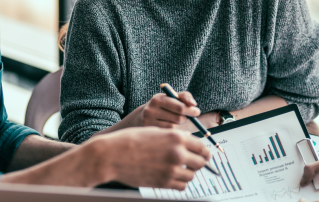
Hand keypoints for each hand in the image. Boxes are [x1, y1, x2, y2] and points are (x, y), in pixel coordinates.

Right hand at [97, 127, 211, 189]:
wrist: (114, 154)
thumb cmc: (133, 139)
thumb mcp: (157, 131)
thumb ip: (174, 138)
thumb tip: (189, 143)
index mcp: (176, 137)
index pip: (202, 147)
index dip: (204, 151)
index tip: (203, 153)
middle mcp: (177, 153)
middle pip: (201, 162)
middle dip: (199, 161)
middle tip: (193, 160)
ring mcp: (171, 170)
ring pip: (192, 176)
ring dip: (188, 172)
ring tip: (178, 167)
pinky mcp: (164, 183)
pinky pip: (182, 186)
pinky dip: (180, 182)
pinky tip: (172, 175)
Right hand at [140, 92, 200, 127]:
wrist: (141, 117)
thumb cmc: (163, 106)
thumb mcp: (171, 97)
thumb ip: (184, 97)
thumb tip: (193, 104)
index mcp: (158, 99)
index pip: (179, 107)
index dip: (191, 110)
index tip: (197, 111)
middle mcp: (151, 110)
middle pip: (178, 118)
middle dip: (185, 118)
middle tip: (186, 117)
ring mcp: (148, 122)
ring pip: (173, 128)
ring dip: (179, 125)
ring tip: (176, 122)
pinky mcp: (149, 133)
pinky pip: (167, 134)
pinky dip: (173, 132)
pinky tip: (171, 129)